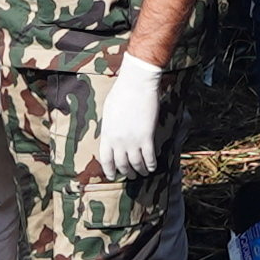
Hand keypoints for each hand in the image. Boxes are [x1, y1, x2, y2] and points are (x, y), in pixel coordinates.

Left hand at [94, 51, 164, 181]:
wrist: (136, 84)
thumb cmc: (121, 93)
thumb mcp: (108, 112)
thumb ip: (109, 128)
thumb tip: (111, 137)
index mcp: (107, 134)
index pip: (105, 159)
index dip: (109, 170)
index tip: (112, 175)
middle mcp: (118, 141)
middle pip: (122, 164)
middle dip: (126, 172)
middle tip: (130, 175)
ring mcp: (133, 140)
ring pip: (136, 163)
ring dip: (140, 170)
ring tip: (143, 173)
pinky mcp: (147, 137)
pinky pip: (149, 157)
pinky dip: (151, 164)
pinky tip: (153, 166)